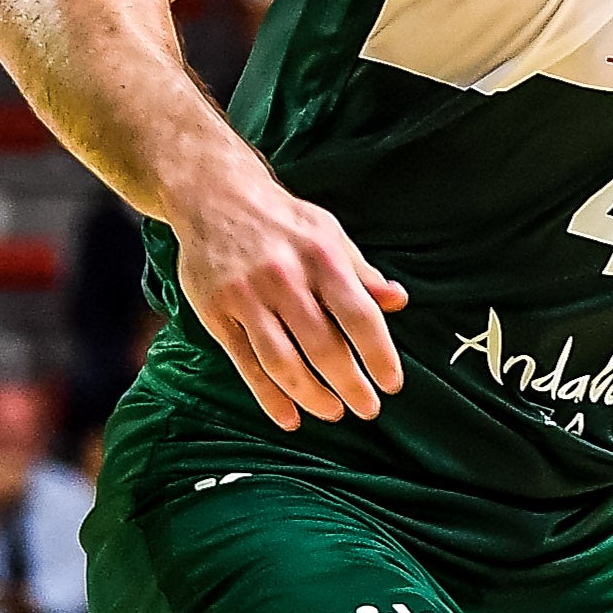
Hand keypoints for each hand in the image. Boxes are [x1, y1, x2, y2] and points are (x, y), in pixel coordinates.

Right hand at [171, 170, 406, 429]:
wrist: (214, 195)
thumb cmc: (283, 221)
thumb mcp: (330, 234)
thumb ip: (362, 273)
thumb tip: (399, 301)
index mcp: (322, 258)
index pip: (359, 317)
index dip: (379, 355)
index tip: (392, 385)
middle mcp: (284, 279)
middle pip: (323, 347)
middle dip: (350, 385)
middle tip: (368, 408)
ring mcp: (246, 297)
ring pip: (283, 362)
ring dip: (312, 396)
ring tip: (333, 412)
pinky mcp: (215, 312)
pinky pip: (245, 364)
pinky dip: (268, 397)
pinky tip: (289, 417)